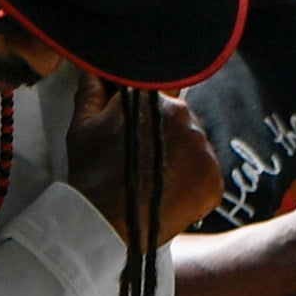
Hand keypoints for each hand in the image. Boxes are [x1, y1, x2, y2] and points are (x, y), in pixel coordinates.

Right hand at [66, 74, 222, 243]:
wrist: (104, 225)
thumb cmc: (91, 176)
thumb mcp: (81, 127)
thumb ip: (92, 91)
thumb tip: (94, 70)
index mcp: (155, 99)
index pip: (158, 95)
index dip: (144, 114)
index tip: (134, 130)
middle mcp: (186, 118)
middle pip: (178, 123)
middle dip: (162, 139)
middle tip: (139, 162)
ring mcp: (203, 150)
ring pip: (193, 149)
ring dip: (178, 161)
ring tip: (151, 182)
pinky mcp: (214, 181)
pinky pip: (205, 177)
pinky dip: (190, 187)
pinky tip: (166, 196)